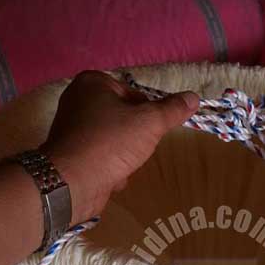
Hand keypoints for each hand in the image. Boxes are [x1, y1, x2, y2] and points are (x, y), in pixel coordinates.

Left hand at [41, 71, 198, 223]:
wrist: (72, 182)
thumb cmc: (111, 143)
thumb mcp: (149, 122)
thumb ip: (172, 109)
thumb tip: (193, 97)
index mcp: (92, 82)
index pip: (134, 93)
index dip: (148, 113)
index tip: (152, 129)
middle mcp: (77, 100)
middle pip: (124, 117)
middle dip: (136, 137)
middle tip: (138, 148)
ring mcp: (72, 129)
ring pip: (114, 140)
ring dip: (125, 155)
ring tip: (124, 164)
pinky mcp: (71, 154)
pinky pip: (101, 157)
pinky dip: (110, 168)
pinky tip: (111, 177)